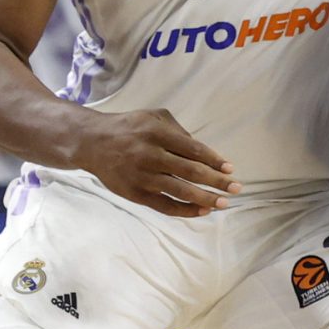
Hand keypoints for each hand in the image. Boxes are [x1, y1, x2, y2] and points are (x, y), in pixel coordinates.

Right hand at [74, 108, 236, 216]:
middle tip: (237, 188)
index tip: (230, 169)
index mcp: (157, 133)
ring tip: (225, 203)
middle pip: (191, 172)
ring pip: (180, 191)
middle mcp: (149, 155)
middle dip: (218, 181)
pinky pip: (164, 206)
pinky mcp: (134, 193)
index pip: (194, 150)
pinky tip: (202, 211)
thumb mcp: (154, 118)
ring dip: (206, 199)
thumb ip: (179, 131)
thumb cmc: (129, 127)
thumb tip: (204, 153)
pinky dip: (185, 210)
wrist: (90, 142)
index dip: (215, 161)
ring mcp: (141, 176)